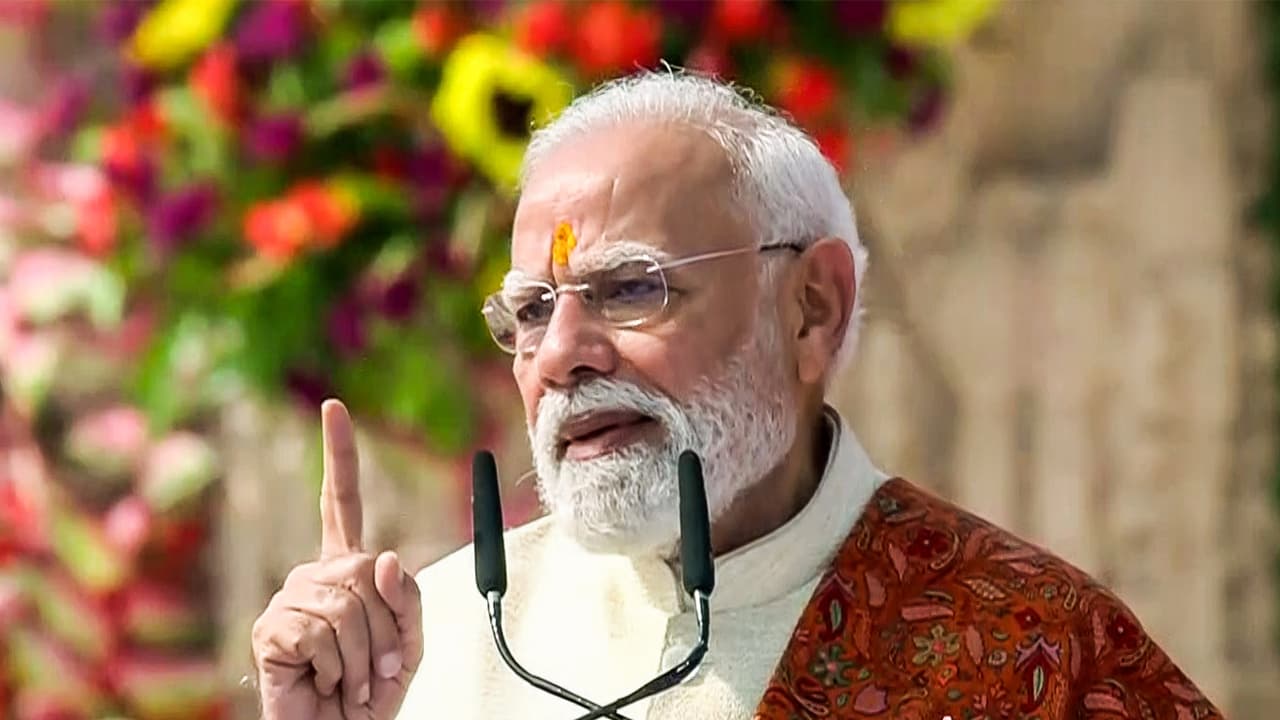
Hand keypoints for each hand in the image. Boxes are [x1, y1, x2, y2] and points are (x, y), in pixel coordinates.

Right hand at [251, 400, 423, 719]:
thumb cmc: (369, 694)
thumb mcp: (408, 644)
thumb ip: (406, 598)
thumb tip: (381, 557)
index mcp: (345, 570)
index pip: (342, 503)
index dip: (339, 456)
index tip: (335, 409)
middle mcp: (312, 576)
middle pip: (366, 568)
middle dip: (386, 625)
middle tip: (375, 666)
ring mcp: (287, 599)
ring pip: (348, 603)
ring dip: (364, 654)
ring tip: (348, 679)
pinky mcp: (270, 629)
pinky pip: (323, 631)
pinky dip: (337, 665)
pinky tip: (322, 681)